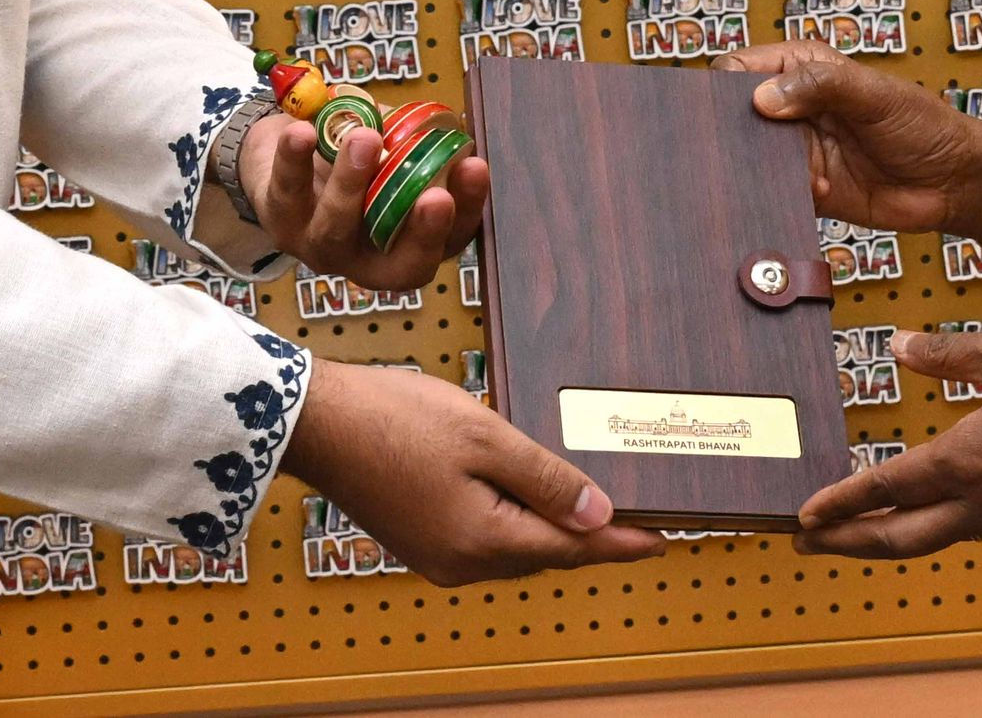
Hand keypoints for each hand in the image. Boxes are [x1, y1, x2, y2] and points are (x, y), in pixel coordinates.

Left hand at [248, 113, 485, 290]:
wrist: (290, 143)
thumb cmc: (356, 149)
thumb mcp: (392, 145)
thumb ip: (414, 142)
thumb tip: (444, 126)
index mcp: (408, 242)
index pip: (449, 240)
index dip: (466, 210)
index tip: (475, 168)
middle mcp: (367, 258)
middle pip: (399, 266)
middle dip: (421, 234)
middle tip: (434, 195)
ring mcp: (322, 247)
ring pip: (336, 231)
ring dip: (352, 186)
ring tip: (365, 138)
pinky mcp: (281, 222)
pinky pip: (287, 194)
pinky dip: (293, 161)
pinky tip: (303, 133)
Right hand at [281, 360, 664, 584]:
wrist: (318, 421)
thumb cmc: (394, 418)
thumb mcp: (484, 436)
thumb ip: (545, 478)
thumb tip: (597, 515)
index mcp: (483, 541)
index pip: (573, 548)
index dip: (621, 542)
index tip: (662, 538)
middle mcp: (461, 562)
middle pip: (544, 552)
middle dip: (589, 535)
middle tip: (634, 514)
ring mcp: (437, 556)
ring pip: (514, 546)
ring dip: (550, 527)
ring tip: (588, 503)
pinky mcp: (420, 540)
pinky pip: (484, 539)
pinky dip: (514, 520)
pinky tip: (526, 494)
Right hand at [717, 42, 981, 250]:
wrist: (954, 183)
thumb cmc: (923, 124)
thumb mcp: (874, 94)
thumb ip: (821, 85)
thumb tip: (762, 98)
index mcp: (802, 67)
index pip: (739, 68)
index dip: (724, 87)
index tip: (729, 110)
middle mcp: (792, 106)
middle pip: (735, 116)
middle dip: (735, 135)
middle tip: (752, 149)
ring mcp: (796, 149)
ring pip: (748, 157)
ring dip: (762, 169)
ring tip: (794, 172)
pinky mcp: (805, 187)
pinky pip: (773, 191)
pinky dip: (783, 195)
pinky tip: (821, 190)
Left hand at [793, 329, 981, 558]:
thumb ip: (948, 354)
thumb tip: (898, 346)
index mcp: (968, 460)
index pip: (885, 491)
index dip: (839, 504)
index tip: (801, 515)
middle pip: (901, 539)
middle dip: (850, 543)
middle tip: (809, 542)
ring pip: (941, 538)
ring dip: (895, 537)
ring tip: (864, 528)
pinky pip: (979, 528)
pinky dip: (943, 525)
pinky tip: (943, 506)